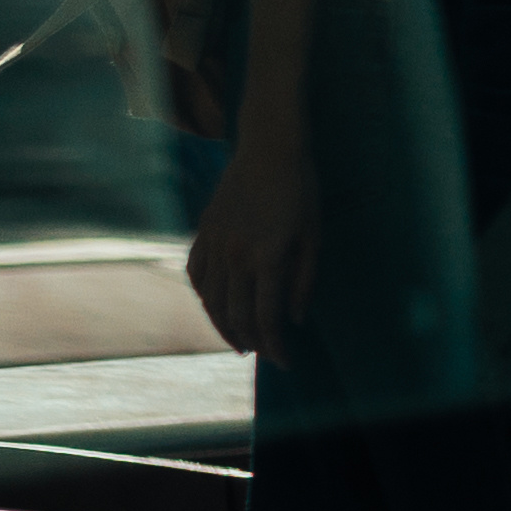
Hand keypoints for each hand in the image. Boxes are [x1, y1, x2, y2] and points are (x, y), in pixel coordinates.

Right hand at [188, 137, 318, 358]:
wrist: (268, 148)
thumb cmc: (301, 191)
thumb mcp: (314, 237)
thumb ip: (304, 281)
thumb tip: (294, 319)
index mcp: (267, 256)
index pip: (267, 316)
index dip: (276, 345)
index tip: (286, 362)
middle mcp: (235, 255)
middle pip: (236, 314)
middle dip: (251, 340)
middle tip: (263, 353)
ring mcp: (214, 243)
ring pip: (211, 300)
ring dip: (224, 325)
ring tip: (239, 340)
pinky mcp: (202, 232)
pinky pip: (196, 275)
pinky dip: (204, 297)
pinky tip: (216, 306)